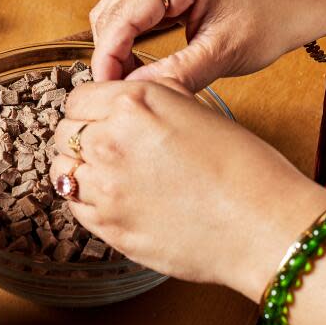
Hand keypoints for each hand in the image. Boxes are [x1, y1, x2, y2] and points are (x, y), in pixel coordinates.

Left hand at [49, 79, 325, 300]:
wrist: (263, 225)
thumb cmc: (245, 168)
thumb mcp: (197, 110)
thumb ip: (153, 100)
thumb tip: (128, 100)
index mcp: (134, 103)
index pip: (79, 98)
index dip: (91, 108)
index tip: (100, 119)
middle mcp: (110, 140)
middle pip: (64, 132)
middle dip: (81, 137)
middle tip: (106, 149)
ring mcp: (104, 187)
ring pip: (62, 171)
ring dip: (78, 170)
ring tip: (107, 176)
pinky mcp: (108, 226)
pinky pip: (74, 207)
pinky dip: (85, 201)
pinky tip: (113, 200)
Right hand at [90, 0, 325, 91]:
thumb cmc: (274, 18)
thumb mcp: (225, 53)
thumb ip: (175, 73)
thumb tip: (132, 90)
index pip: (125, 13)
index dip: (109, 54)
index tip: (106, 87)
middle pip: (113, 7)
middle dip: (111, 51)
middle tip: (121, 88)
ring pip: (117, 5)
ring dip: (118, 42)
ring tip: (133, 74)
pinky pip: (133, 2)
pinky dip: (130, 31)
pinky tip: (141, 56)